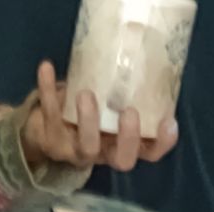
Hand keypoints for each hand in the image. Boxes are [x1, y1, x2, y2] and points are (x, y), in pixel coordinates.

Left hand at [20, 61, 178, 171]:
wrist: (45, 124)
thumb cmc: (90, 110)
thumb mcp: (111, 102)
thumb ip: (127, 89)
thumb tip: (144, 49)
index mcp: (123, 143)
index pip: (149, 152)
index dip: (161, 142)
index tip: (168, 121)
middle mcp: (103, 152)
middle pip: (121, 160)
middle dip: (128, 138)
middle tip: (129, 111)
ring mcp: (76, 150)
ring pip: (85, 147)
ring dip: (87, 121)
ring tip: (85, 93)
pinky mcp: (50, 139)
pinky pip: (50, 115)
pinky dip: (47, 91)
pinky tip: (47, 67)